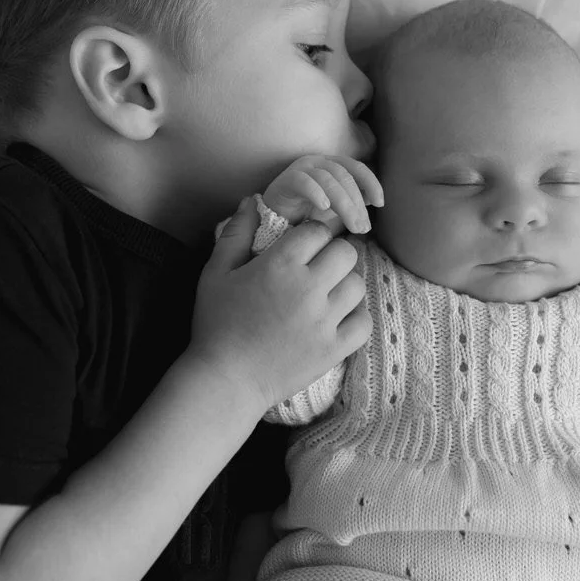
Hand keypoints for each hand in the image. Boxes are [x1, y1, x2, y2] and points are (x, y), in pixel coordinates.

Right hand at [189, 196, 370, 414]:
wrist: (226, 380)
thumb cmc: (216, 323)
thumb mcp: (216, 272)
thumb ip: (236, 233)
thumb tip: (252, 201)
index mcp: (280, 265)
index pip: (318, 230)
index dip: (312, 234)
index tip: (304, 246)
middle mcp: (308, 288)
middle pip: (346, 252)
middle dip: (333, 254)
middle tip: (319, 267)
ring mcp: (325, 321)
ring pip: (357, 285)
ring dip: (344, 285)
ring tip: (327, 293)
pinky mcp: (334, 349)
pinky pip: (363, 322)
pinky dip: (355, 318)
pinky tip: (337, 318)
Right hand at [261, 154, 383, 234]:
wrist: (274, 222)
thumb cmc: (306, 215)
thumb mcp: (336, 211)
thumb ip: (353, 203)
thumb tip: (373, 201)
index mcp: (333, 166)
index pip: (357, 168)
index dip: (371, 183)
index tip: (380, 203)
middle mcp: (318, 163)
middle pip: (344, 176)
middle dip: (357, 203)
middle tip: (363, 228)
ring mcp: (301, 169)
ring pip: (328, 180)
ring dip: (344, 204)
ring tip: (351, 226)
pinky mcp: (285, 180)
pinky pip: (303, 181)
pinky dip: (315, 192)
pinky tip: (324, 207)